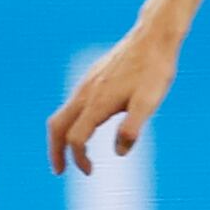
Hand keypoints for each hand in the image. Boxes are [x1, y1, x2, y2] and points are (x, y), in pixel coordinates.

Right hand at [48, 23, 182, 174]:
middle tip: (59, 170)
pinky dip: (71, 121)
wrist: (153, 37)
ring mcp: (86, 84)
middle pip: (57, 127)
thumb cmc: (154, 70)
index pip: (76, 139)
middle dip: (55, 151)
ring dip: (62, 136)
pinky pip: (72, 104)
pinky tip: (86, 125)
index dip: (79, 159)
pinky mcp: (93, 77)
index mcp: (96, 104)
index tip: (90, 172)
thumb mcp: (149, 102)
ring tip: (72, 152)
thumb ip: (132, 128)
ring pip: (62, 114)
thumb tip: (119, 152)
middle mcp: (85, 93)